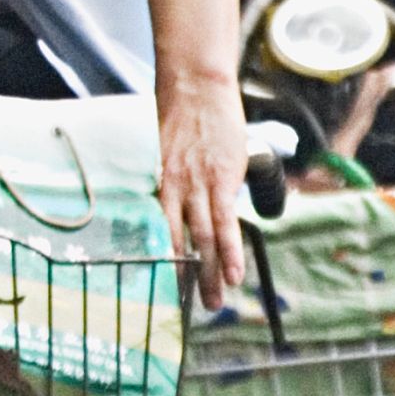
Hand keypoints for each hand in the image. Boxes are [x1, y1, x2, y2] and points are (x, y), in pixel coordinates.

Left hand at [155, 75, 254, 303]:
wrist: (196, 87)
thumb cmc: (182, 117)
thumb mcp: (167, 153)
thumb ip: (170, 180)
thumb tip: (175, 200)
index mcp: (160, 187)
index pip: (162, 233)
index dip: (166, 263)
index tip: (168, 289)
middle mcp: (174, 191)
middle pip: (182, 243)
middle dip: (190, 278)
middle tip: (194, 308)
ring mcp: (198, 187)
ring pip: (204, 239)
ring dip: (211, 273)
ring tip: (215, 300)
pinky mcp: (221, 180)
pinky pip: (225, 222)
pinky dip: (230, 251)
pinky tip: (234, 273)